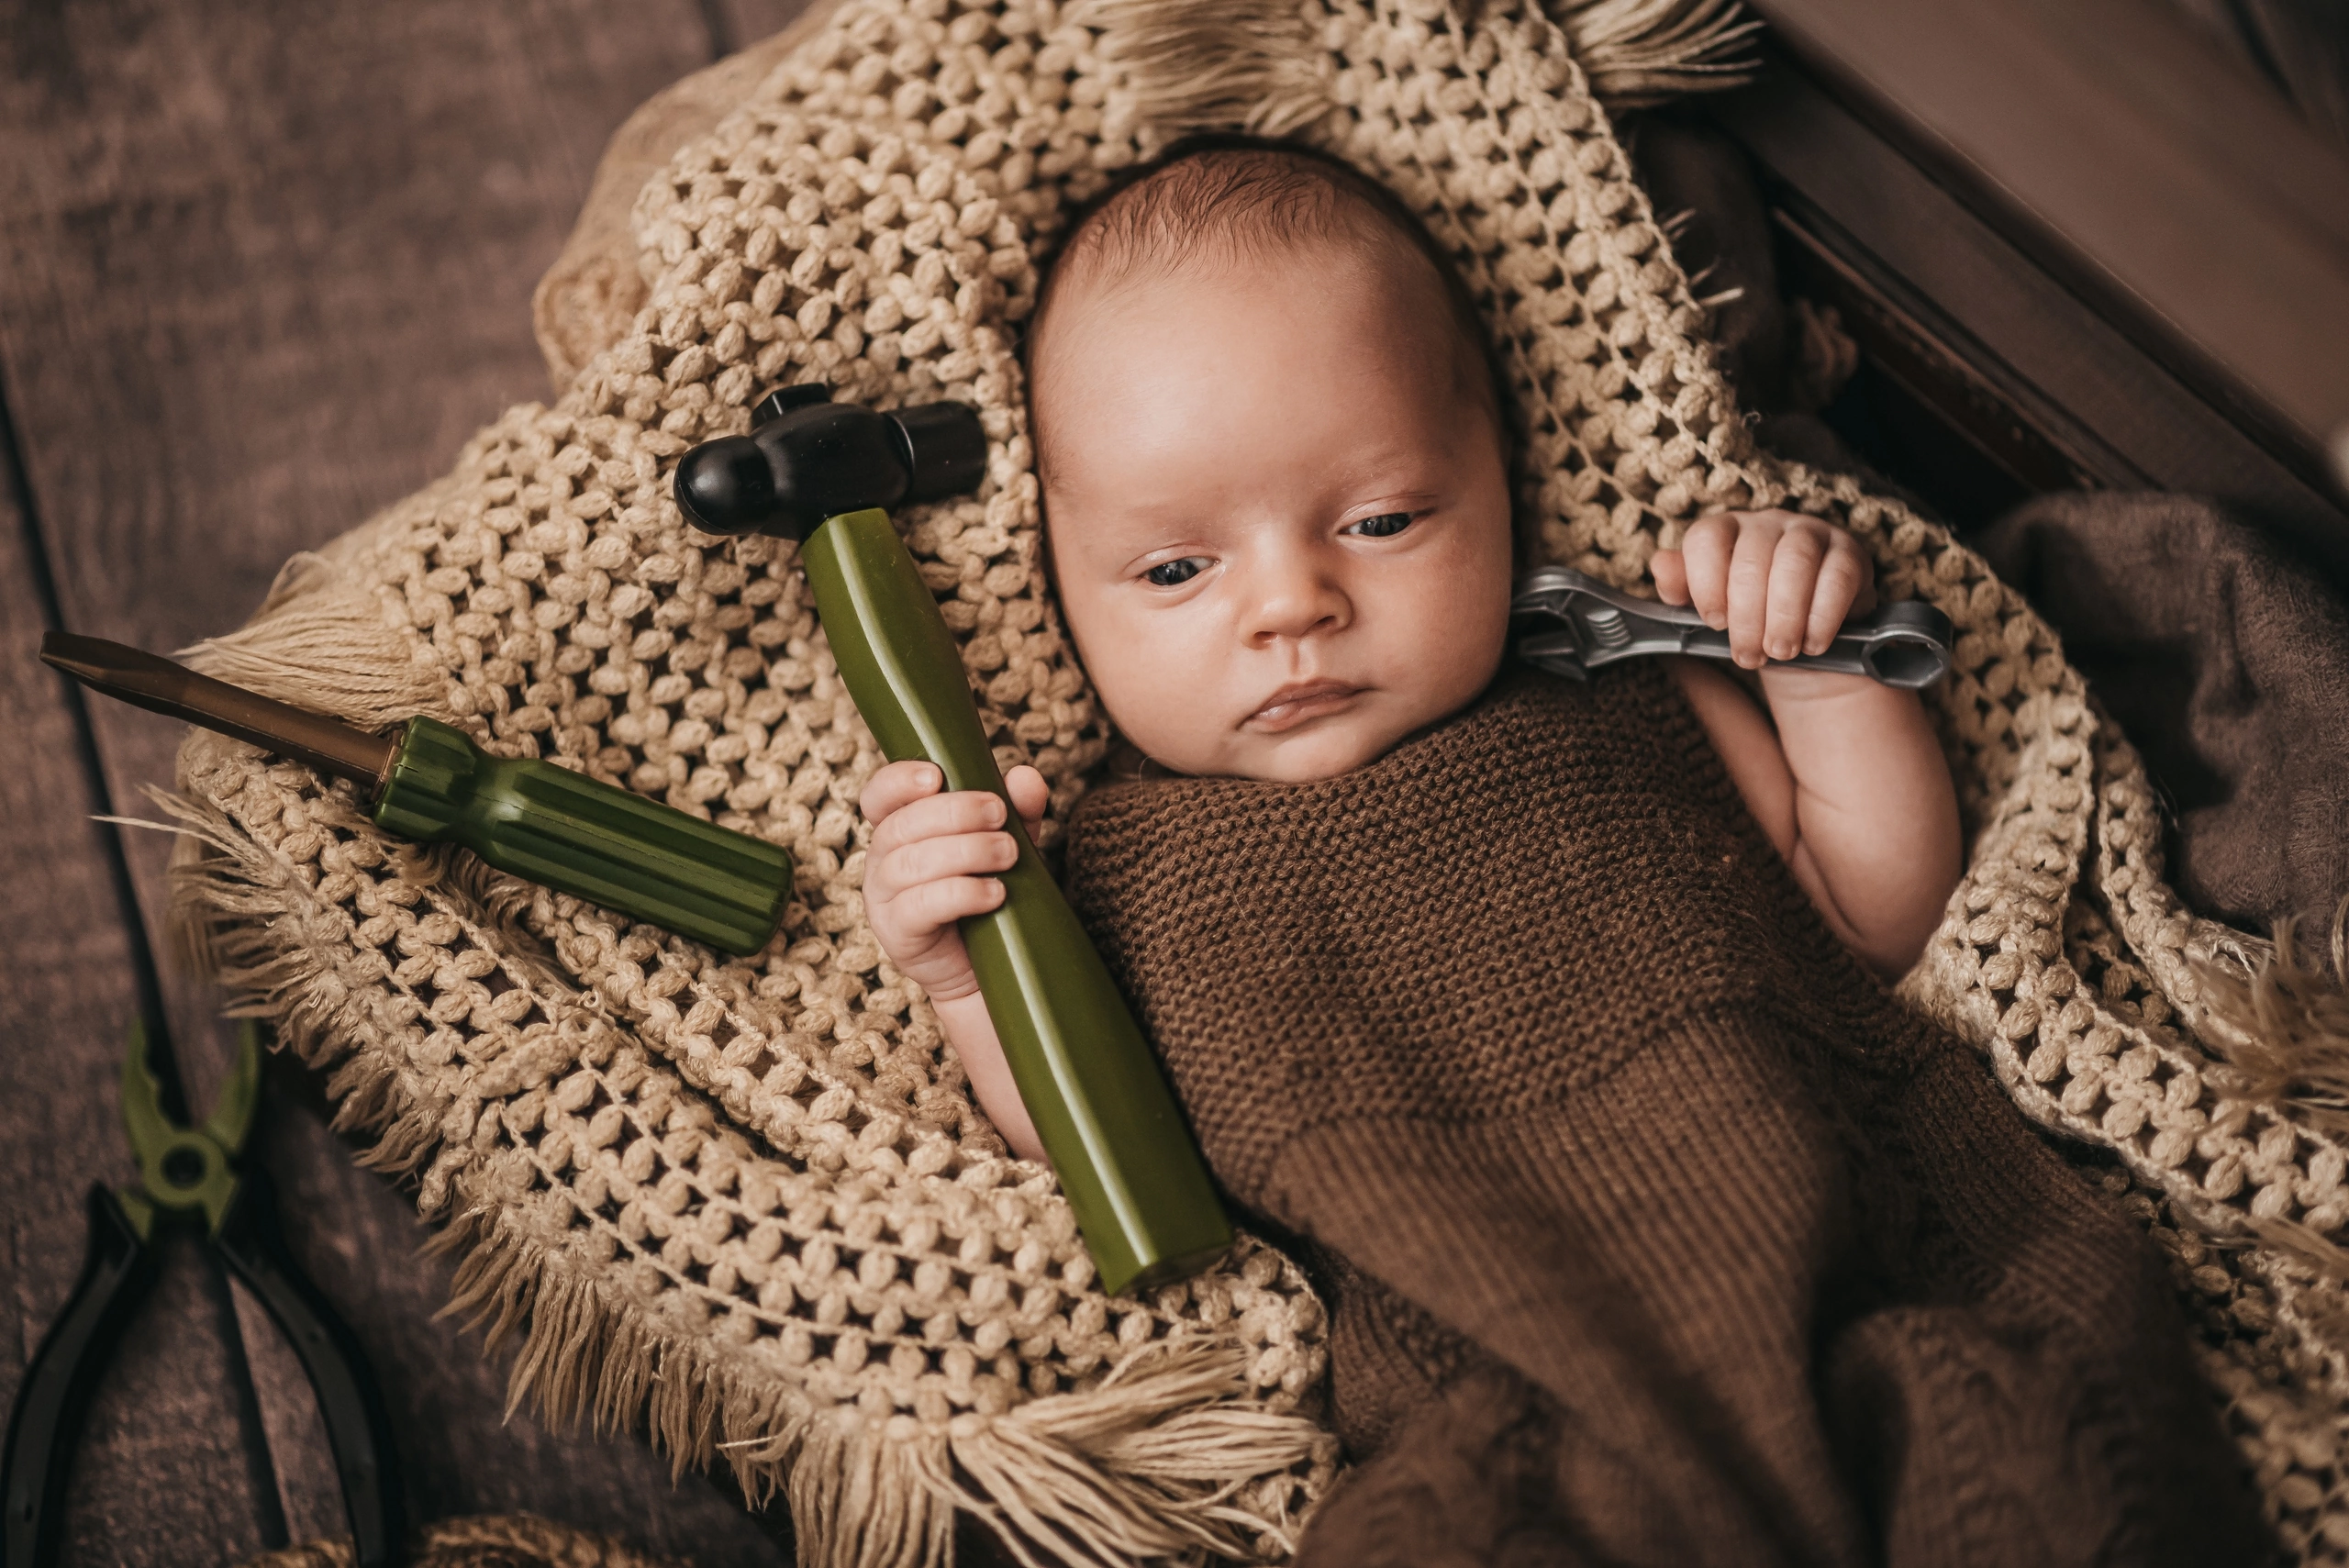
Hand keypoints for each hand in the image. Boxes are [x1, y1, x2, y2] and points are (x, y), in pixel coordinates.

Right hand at [860, 760, 1048, 1003]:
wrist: (988, 968)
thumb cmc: (989, 896)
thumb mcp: (1008, 844)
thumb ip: (1018, 810)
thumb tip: (1025, 777)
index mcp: (899, 829)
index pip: (879, 796)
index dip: (899, 781)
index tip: (937, 776)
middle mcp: (881, 860)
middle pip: (900, 825)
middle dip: (954, 812)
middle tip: (1000, 815)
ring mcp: (882, 899)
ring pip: (909, 863)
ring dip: (965, 851)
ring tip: (1008, 854)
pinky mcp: (896, 934)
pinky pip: (918, 906)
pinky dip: (961, 893)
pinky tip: (995, 893)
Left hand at [1651, 510, 1874, 670]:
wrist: (1805, 641)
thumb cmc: (1751, 620)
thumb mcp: (1712, 610)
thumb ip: (1681, 589)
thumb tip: (1659, 565)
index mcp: (1727, 531)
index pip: (1706, 537)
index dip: (1706, 583)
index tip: (1714, 622)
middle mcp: (1766, 523)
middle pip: (1751, 559)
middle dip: (1747, 617)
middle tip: (1749, 655)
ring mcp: (1810, 533)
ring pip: (1794, 563)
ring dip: (1784, 616)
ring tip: (1780, 651)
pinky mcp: (1850, 553)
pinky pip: (1838, 577)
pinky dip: (1822, 616)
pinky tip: (1813, 642)